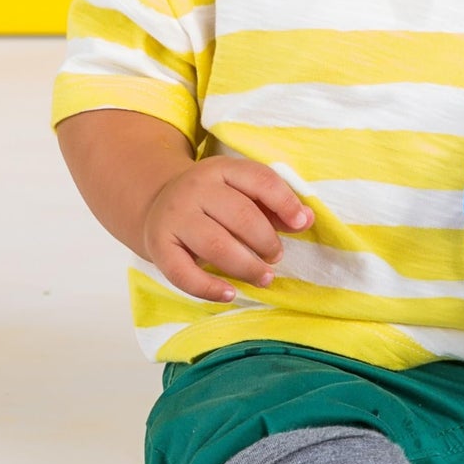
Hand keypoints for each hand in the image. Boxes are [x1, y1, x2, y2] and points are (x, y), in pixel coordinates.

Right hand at [142, 158, 314, 302]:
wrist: (157, 202)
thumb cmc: (214, 201)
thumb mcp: (242, 192)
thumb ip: (275, 205)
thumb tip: (306, 219)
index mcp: (222, 169)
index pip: (260, 180)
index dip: (286, 202)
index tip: (302, 224)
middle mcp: (196, 189)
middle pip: (241, 216)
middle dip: (267, 241)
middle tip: (276, 256)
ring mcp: (175, 217)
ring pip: (216, 245)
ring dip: (247, 266)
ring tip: (265, 277)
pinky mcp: (159, 246)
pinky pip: (183, 273)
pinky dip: (209, 288)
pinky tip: (230, 294)